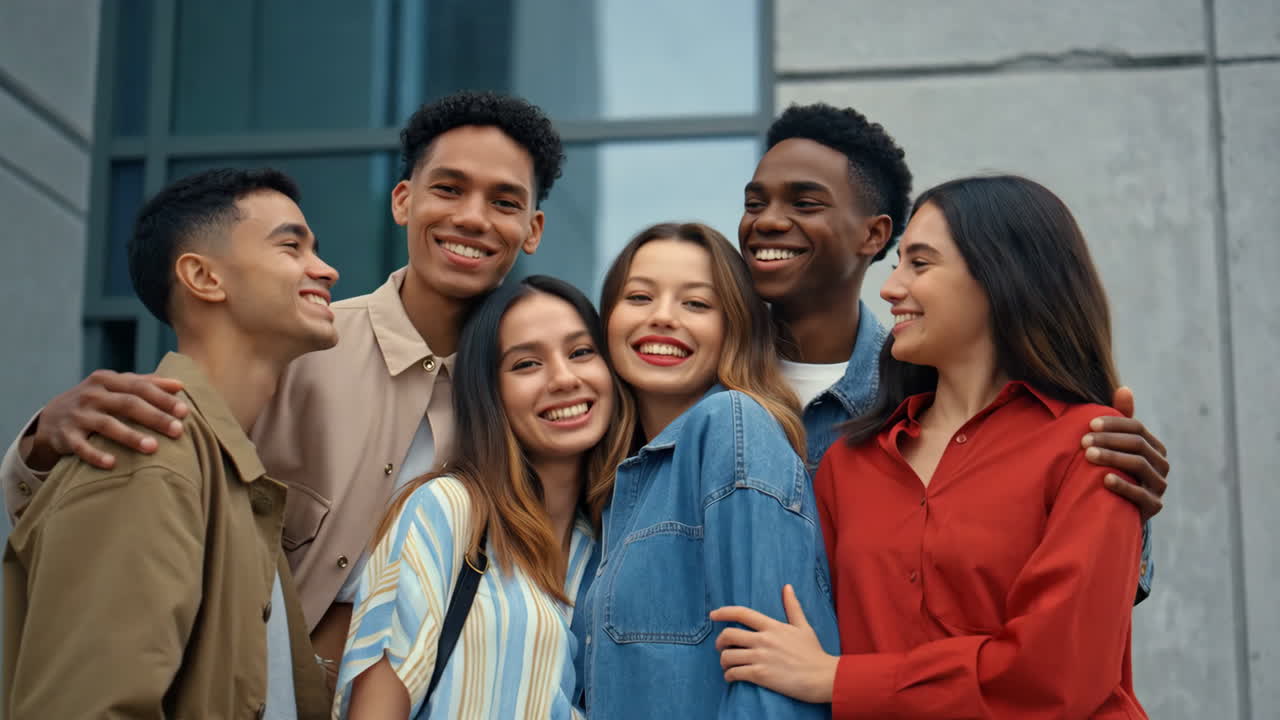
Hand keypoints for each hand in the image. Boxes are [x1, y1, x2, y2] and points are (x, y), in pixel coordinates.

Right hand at [27, 371, 187, 470]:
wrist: (51, 417)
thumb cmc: (96, 401)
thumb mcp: (115, 386)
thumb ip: (145, 383)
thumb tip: (180, 385)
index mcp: (107, 380)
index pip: (139, 387)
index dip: (163, 398)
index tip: (185, 411)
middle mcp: (92, 395)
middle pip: (128, 404)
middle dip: (155, 417)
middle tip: (178, 430)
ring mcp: (78, 415)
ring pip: (107, 425)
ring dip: (131, 436)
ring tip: (154, 447)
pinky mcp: (66, 436)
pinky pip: (81, 447)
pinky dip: (96, 455)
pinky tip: (113, 463)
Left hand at [709, 584, 836, 703]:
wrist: (822, 677)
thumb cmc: (813, 653)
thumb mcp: (804, 626)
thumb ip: (792, 607)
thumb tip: (787, 587)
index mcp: (772, 626)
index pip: (742, 613)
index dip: (723, 612)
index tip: (713, 615)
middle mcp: (763, 640)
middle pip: (729, 634)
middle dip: (719, 641)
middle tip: (720, 647)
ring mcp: (760, 657)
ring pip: (728, 656)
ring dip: (723, 661)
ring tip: (727, 665)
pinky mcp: (761, 675)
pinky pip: (735, 673)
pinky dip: (729, 676)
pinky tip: (732, 677)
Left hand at [1082, 386, 1169, 521]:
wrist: (1115, 510)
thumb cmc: (1113, 470)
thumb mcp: (1115, 445)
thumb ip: (1120, 420)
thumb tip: (1124, 389)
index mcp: (1153, 446)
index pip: (1137, 428)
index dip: (1115, 424)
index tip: (1090, 424)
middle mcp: (1161, 464)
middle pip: (1138, 445)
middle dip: (1109, 440)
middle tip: (1084, 441)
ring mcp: (1159, 486)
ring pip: (1139, 466)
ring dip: (1112, 458)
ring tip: (1089, 456)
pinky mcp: (1154, 506)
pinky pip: (1141, 495)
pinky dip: (1123, 486)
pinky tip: (1105, 480)